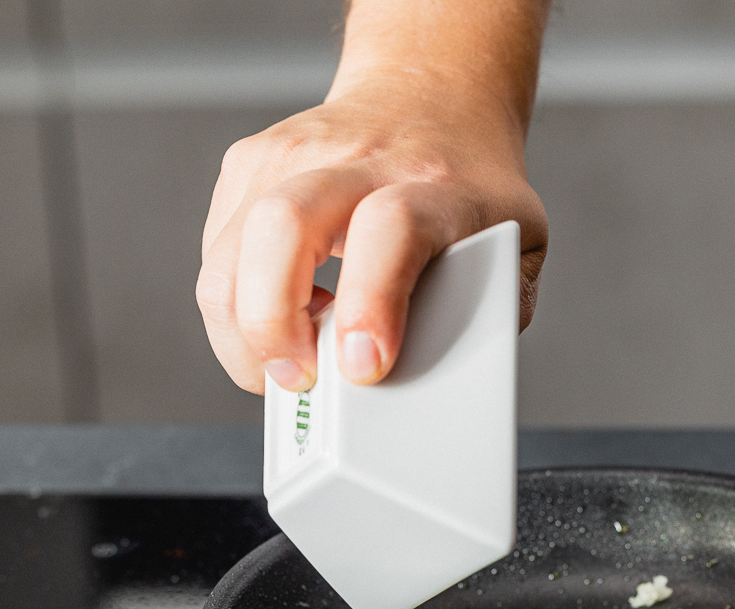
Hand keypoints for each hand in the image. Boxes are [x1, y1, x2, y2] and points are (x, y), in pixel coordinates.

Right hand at [197, 2, 548, 394]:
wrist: (433, 97)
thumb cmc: (471, 187)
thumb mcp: (516, 248)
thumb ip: (488, 315)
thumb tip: (439, 386)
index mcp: (435, 184)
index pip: (390, 229)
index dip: (370, 303)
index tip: (363, 364)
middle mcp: (357, 158)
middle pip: (283, 226)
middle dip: (273, 325)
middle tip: (300, 379)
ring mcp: (292, 154)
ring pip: (231, 250)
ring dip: (244, 332)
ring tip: (291, 361)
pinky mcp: (248, 164)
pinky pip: (218, 255)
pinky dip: (237, 307)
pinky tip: (283, 317)